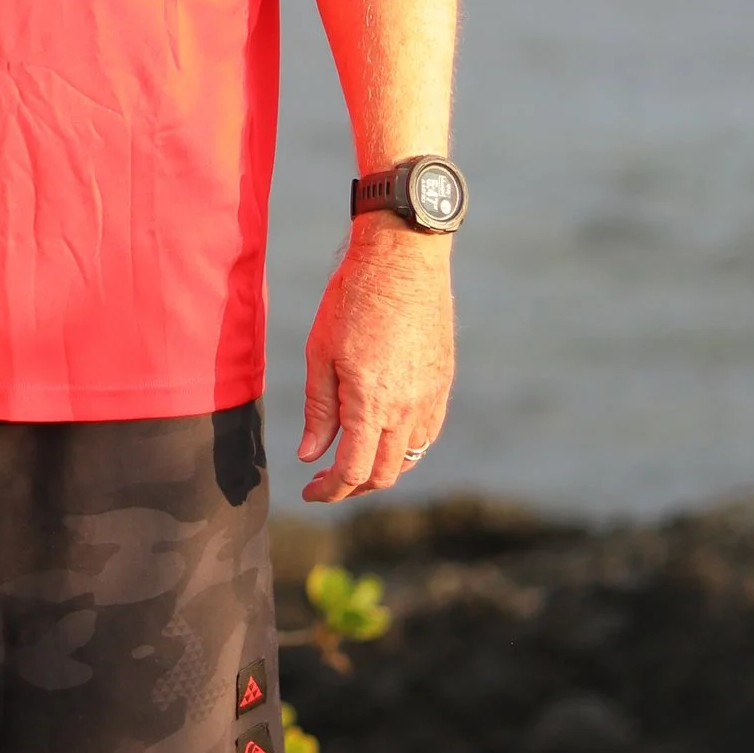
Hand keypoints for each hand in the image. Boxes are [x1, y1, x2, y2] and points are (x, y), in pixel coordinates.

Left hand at [298, 226, 453, 501]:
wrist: (402, 260)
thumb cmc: (352, 300)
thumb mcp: (320, 354)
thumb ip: (319, 411)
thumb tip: (312, 455)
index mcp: (372, 404)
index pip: (353, 471)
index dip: (330, 491)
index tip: (310, 492)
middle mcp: (408, 408)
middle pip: (385, 474)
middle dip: (353, 488)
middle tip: (327, 481)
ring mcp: (431, 397)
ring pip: (410, 458)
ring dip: (381, 470)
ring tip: (353, 460)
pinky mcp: (443, 383)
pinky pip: (427, 433)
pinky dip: (404, 447)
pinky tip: (383, 434)